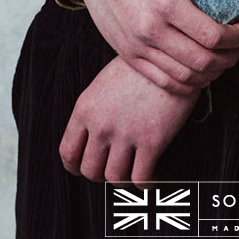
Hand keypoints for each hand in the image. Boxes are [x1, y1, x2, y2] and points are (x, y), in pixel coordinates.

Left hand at [59, 56, 199, 184]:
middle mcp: (102, 124)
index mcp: (86, 108)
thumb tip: (92, 137)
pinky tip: (149, 176)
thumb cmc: (138, 68)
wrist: (169, 56)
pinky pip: (140, 178)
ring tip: (131, 172)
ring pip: (114, 178)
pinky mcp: (152, 141)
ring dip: (122, 180)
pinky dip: (144, 183)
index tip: (83, 168)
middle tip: (111, 169)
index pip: (68, 153)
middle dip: (100, 174)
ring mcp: (126, 134)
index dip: (75, 167)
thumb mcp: (103, 83)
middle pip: (90, 170)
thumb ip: (94, 111)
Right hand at [73, 0, 238, 91]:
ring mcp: (138, 48)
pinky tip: (201, 71)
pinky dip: (189, 83)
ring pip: (186, 77)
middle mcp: (151, 30)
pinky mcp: (130, 57)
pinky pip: (165, 82)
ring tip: (224, 58)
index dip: (236, 37)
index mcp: (165, 3)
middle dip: (230, 58)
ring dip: (213, 73)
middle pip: (202, 61)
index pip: (212, 35)